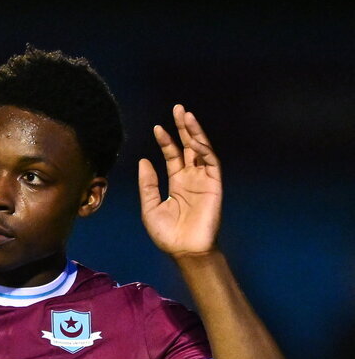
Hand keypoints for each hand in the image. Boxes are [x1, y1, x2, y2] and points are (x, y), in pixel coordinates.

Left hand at [138, 105, 220, 257]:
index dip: (166, 142)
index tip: (157, 129)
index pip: (172, 156)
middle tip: (177, 108)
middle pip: (188, 147)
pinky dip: (203, 148)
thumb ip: (147, 185)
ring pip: (201, 150)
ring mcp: (203, 179)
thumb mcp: (150, 208)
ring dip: (194, 132)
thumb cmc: (168, 235)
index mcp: (176, 183)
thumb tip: (144, 161)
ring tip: (186, 115)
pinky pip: (210, 161)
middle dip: (183, 128)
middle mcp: (191, 178)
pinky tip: (194, 138)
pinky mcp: (214, 184)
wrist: (185, 250)